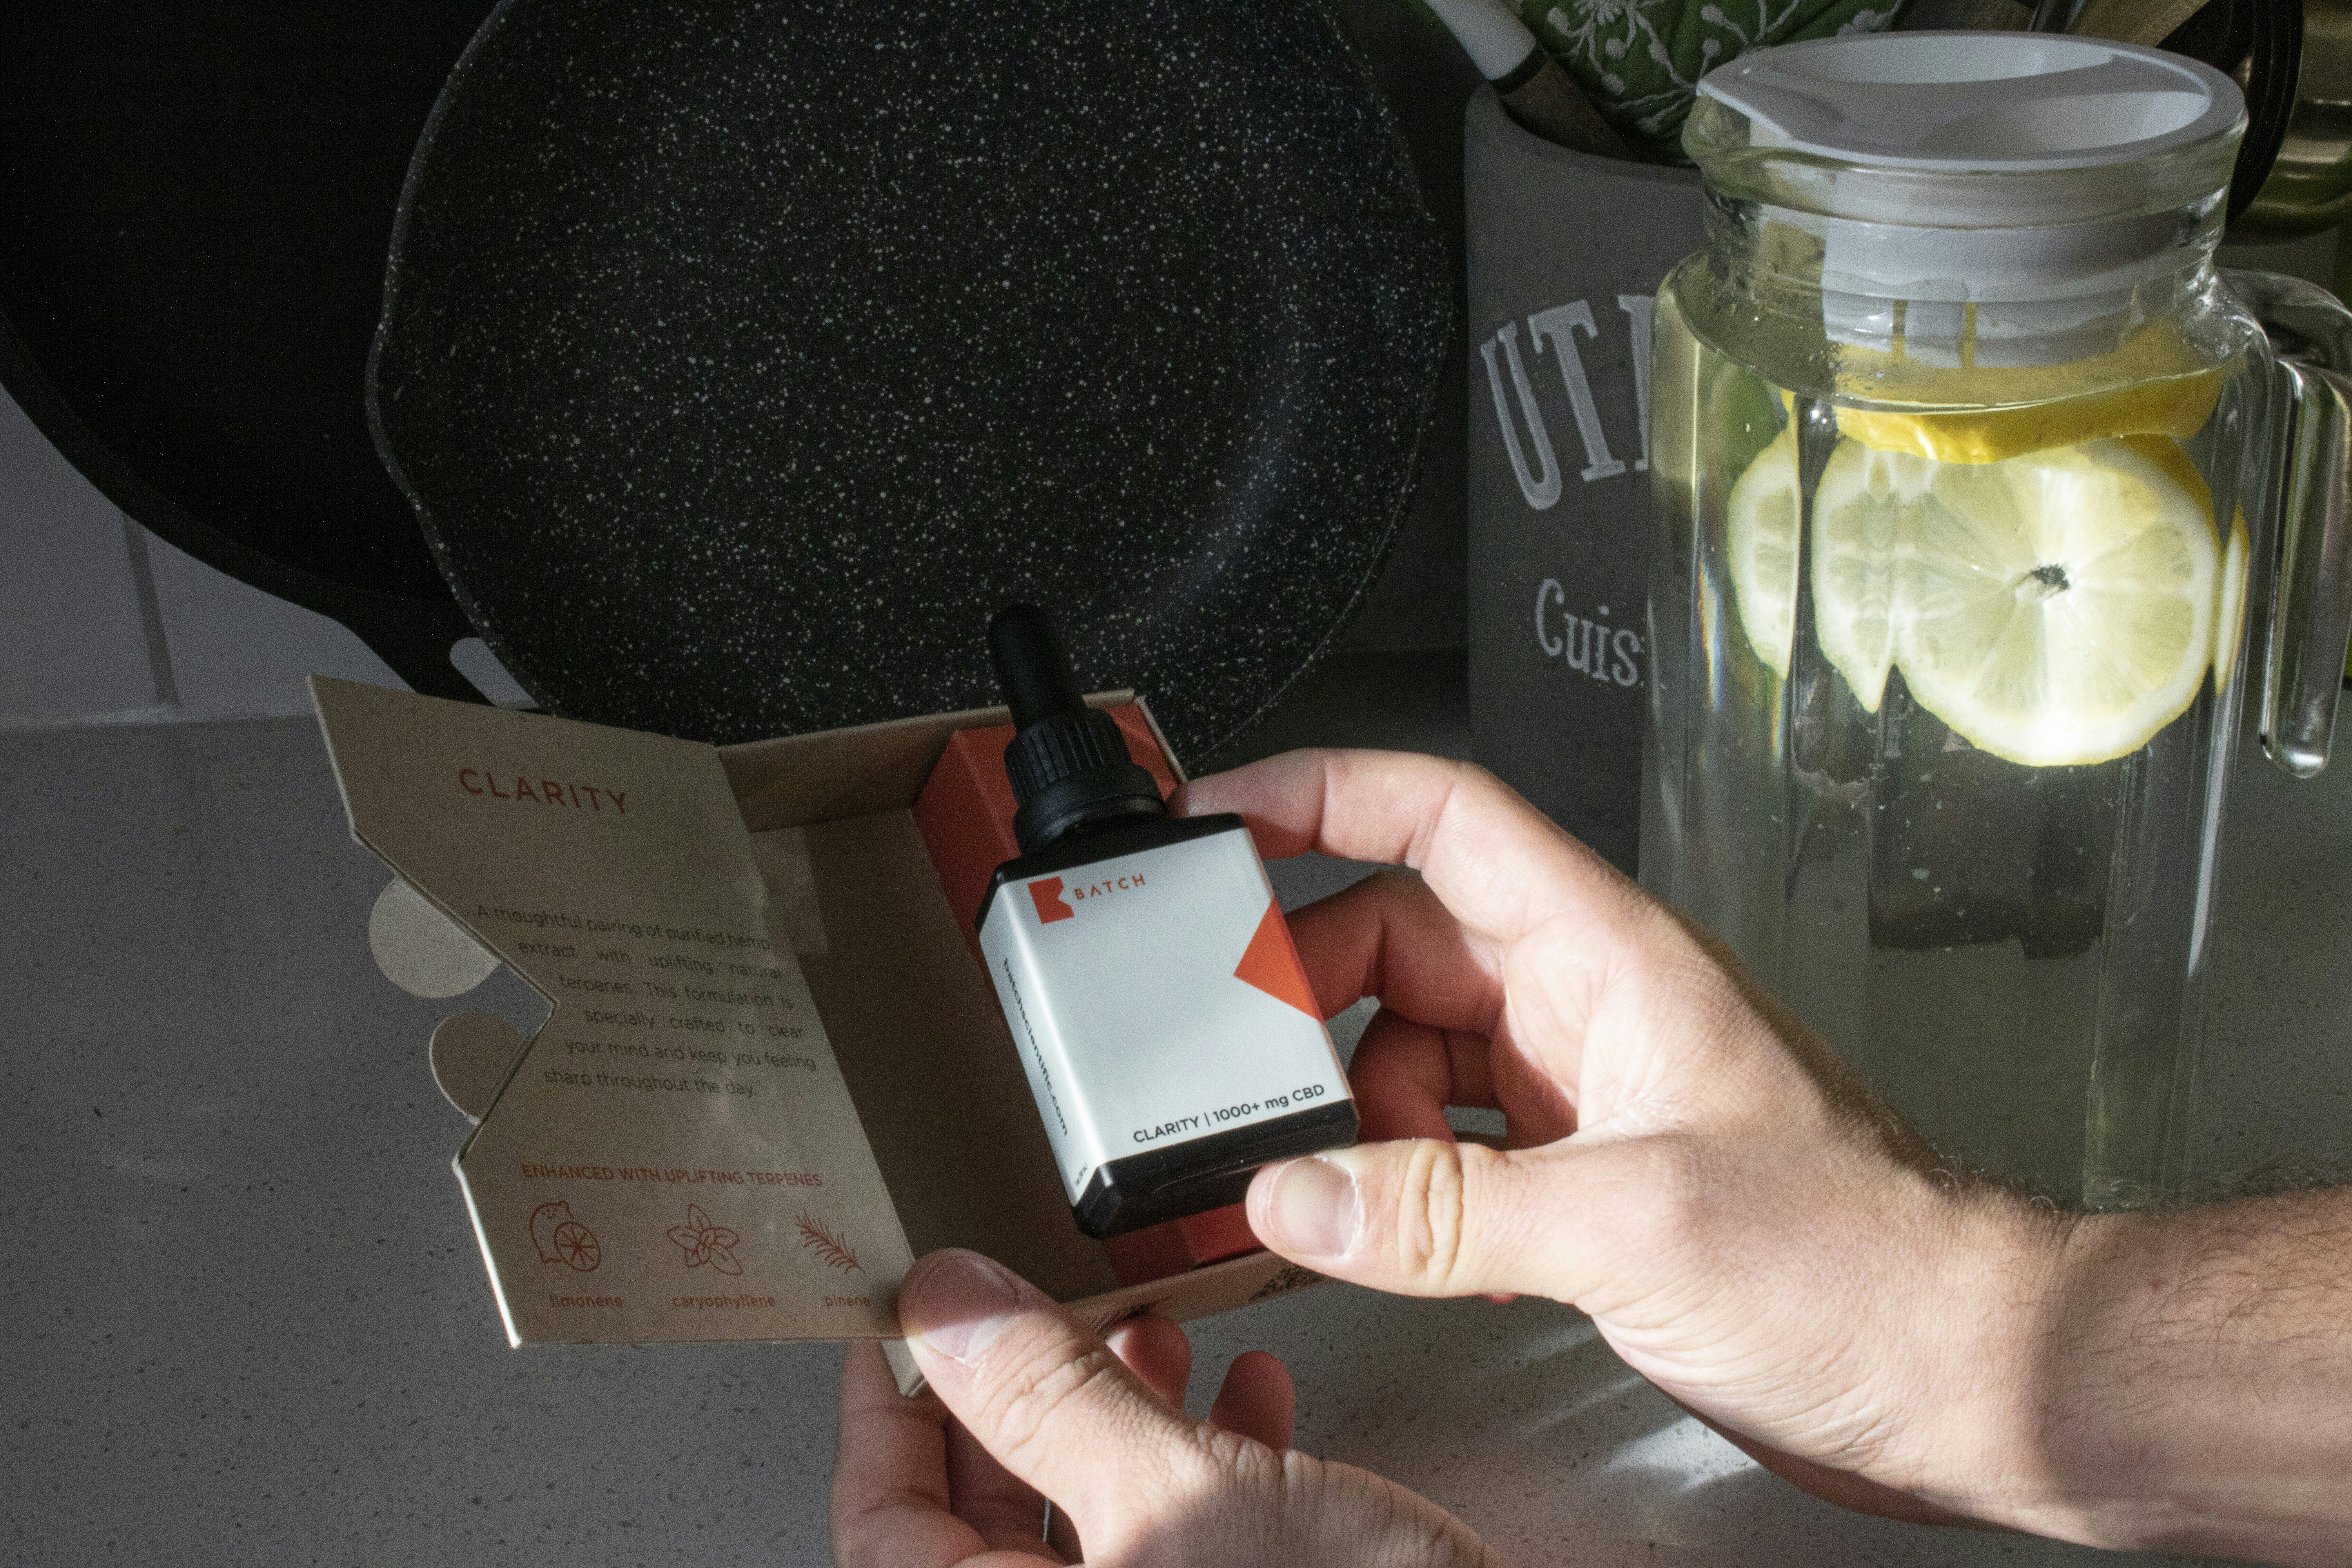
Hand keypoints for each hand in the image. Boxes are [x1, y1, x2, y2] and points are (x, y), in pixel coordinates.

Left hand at [831, 1248, 1509, 1566]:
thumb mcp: (1180, 1500)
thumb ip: (1047, 1399)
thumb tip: (945, 1308)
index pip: (883, 1530)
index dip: (884, 1413)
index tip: (899, 1317)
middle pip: (985, 1522)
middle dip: (1023, 1396)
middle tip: (1035, 1301)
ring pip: (1095, 1522)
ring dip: (1122, 1414)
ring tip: (1155, 1331)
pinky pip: (1189, 1543)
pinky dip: (1211, 1462)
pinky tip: (1256, 1395)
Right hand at [1176, 750, 2058, 1528]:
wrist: (1963, 1373)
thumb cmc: (1867, 1265)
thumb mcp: (1637, 1225)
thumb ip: (1446, 1212)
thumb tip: (1295, 1199)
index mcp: (1609, 958)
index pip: (1441, 817)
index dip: (1320, 791)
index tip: (1215, 810)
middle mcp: (1585, 1008)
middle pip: (1394, 943)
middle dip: (1306, 1002)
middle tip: (1240, 1069)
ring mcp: (1580, 1092)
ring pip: (1408, 1054)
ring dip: (1354, 1118)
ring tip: (1344, 1192)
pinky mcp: (1577, 1176)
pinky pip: (1444, 1146)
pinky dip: (1398, 1185)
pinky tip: (1399, 1242)